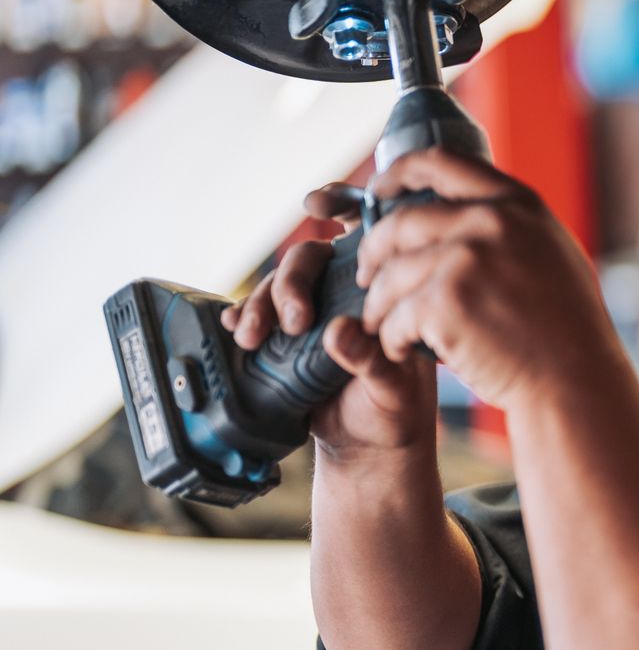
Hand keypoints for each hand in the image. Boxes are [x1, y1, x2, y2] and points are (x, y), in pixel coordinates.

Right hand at [222, 183, 437, 460]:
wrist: (367, 446)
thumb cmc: (395, 408)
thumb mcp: (395, 387)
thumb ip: (372, 361)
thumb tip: (338, 333)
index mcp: (383, 286)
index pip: (366, 228)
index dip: (342, 203)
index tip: (317, 204)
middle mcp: (343, 289)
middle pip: (308, 257)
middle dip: (291, 282)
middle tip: (294, 321)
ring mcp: (309, 310)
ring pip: (275, 283)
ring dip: (259, 302)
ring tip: (252, 336)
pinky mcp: (280, 335)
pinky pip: (253, 311)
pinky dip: (239, 314)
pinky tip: (232, 325)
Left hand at [355, 148, 624, 414]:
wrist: (576, 379)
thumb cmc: (567, 328)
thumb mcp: (551, 253)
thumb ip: (511, 226)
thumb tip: (463, 210)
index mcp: (517, 203)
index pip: (440, 163)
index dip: (398, 173)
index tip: (379, 192)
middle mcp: (491, 222)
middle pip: (400, 223)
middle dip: (373, 252)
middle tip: (366, 277)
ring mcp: (466, 260)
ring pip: (390, 274)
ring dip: (377, 304)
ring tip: (382, 325)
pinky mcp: (445, 303)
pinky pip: (394, 315)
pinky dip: (389, 337)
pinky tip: (399, 349)